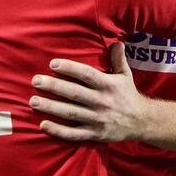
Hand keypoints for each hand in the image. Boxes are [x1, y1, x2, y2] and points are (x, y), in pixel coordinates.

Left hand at [29, 42, 148, 141]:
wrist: (141, 122)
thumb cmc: (128, 95)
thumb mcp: (125, 75)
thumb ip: (119, 59)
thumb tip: (117, 41)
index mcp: (108, 85)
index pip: (86, 75)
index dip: (70, 68)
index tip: (53, 63)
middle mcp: (102, 102)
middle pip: (74, 93)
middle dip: (54, 86)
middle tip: (36, 80)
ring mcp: (97, 119)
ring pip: (71, 113)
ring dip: (51, 107)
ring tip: (33, 101)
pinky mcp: (94, 134)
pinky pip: (74, 133)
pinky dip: (59, 130)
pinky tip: (43, 125)